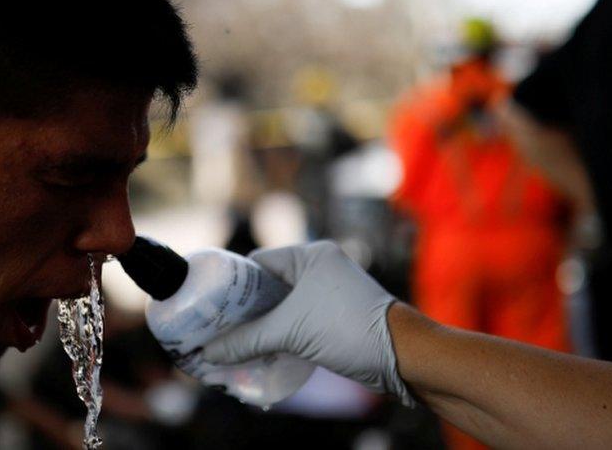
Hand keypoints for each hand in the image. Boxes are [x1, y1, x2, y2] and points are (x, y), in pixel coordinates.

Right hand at [202, 241, 413, 405]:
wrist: (404, 356)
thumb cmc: (349, 329)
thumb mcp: (290, 332)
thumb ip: (246, 341)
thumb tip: (208, 352)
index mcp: (310, 255)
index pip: (258, 264)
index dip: (233, 286)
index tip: (210, 307)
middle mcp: (320, 268)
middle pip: (268, 288)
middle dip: (245, 312)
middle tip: (218, 330)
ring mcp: (330, 292)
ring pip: (283, 307)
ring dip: (262, 326)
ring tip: (235, 344)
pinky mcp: (336, 316)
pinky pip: (298, 320)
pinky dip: (281, 335)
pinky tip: (262, 352)